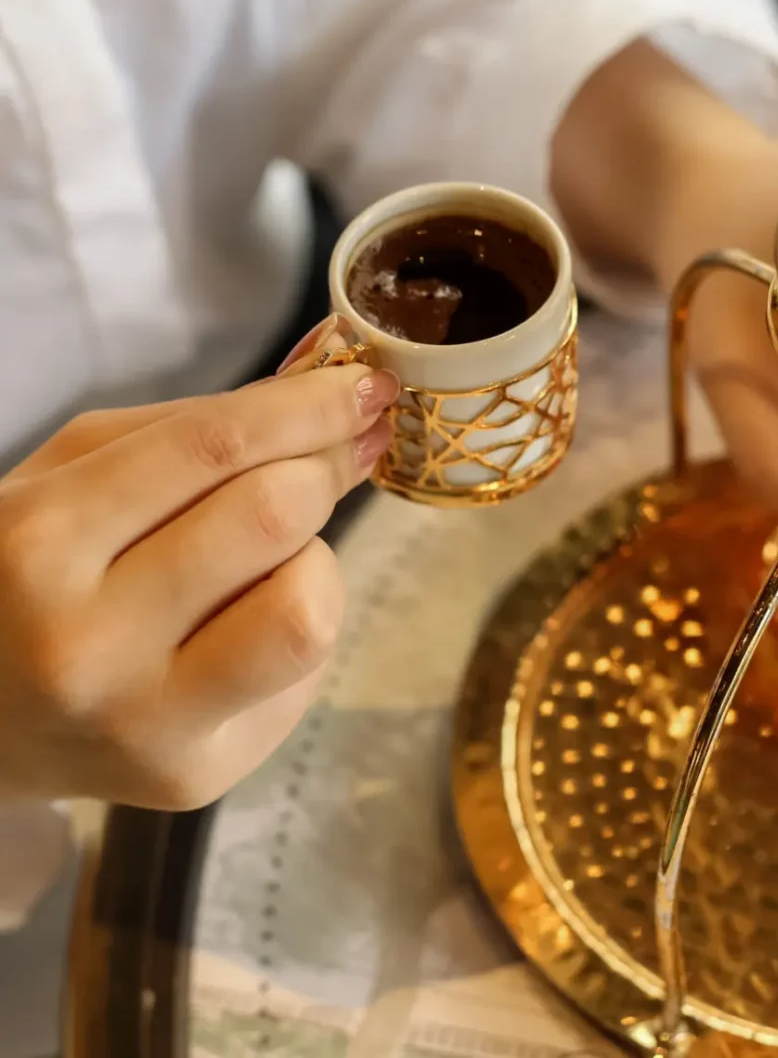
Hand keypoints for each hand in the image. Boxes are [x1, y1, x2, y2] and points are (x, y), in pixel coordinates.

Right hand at [0, 318, 397, 809]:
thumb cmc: (30, 573)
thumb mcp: (76, 475)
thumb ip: (198, 425)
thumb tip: (330, 377)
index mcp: (40, 544)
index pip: (215, 448)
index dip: (310, 405)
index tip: (366, 385)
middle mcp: (90, 645)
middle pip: (276, 518)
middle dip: (323, 468)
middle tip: (334, 452)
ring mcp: (148, 725)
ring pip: (310, 608)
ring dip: (312, 557)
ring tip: (268, 556)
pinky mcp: (198, 777)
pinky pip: (305, 670)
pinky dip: (296, 619)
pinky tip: (245, 621)